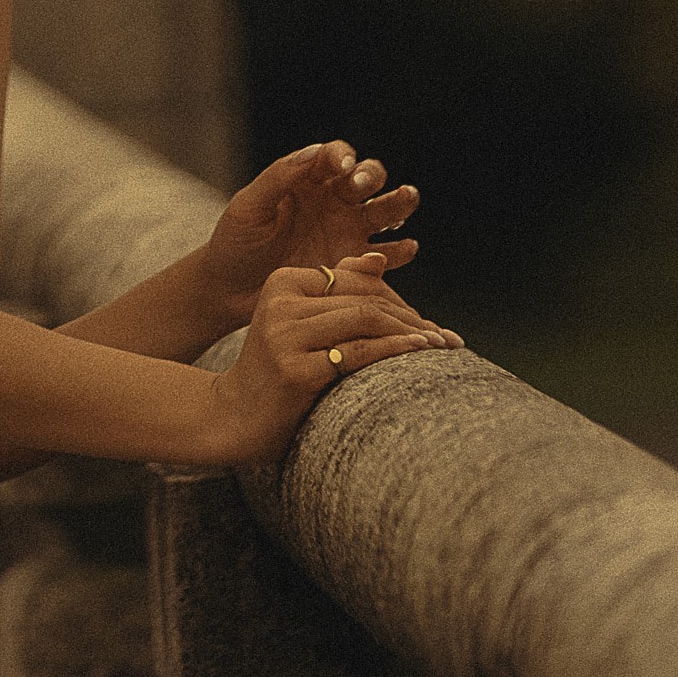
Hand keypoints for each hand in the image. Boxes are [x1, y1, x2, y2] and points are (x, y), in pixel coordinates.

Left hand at [203, 140, 423, 318]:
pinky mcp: (355, 264)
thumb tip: (314, 151)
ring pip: (385, 210)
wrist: (231, 291)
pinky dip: (400, 250)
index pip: (334, 156)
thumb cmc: (235, 243)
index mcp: (307, 181)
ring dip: (400, 202)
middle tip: (359, 185)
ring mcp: (347, 232)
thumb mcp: (249, 207)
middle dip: (370, 175)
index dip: (341, 155)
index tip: (339, 164)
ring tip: (406, 197)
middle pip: (368, 177)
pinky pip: (386, 255)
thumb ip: (278, 179)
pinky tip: (406, 247)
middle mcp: (334, 202)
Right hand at [207, 252, 462, 461]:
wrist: (233, 417)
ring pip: (365, 319)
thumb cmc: (276, 370)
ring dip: (412, 333)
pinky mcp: (294, 369)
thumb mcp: (298, 323)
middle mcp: (280, 303)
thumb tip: (377, 259)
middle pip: (365, 299)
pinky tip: (419, 351)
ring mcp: (284, 335)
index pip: (356, 280)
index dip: (398, 299)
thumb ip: (335, 292)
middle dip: (412, 318)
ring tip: (440, 346)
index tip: (426, 324)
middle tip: (444, 338)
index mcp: (281, 282)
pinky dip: (396, 350)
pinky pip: (359, 352)